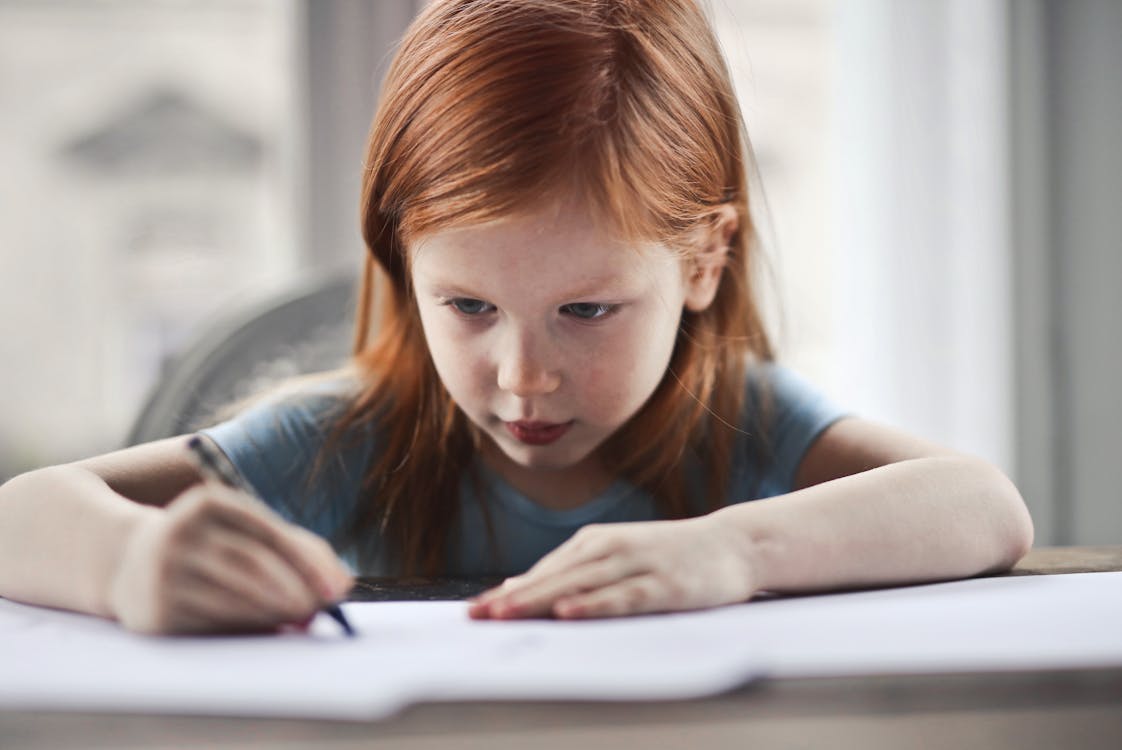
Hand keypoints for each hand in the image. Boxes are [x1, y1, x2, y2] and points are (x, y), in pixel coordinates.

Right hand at [107, 483, 352, 634]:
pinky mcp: (156, 612)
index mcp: (208, 502)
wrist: (128, 562)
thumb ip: (298, 549)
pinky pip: (215, 624)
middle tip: (321, 610)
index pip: (267, 532)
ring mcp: (163, 573)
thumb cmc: (210, 545)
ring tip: (302, 619)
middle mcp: (180, 532)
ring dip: (277, 613)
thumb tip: (342, 585)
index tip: (337, 589)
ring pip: (235, 597)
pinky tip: (269, 629)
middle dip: (295, 591)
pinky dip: (249, 630)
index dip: (307, 562)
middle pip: (252, 565)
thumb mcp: (245, 531)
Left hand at [467, 515, 757, 619]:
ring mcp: (636, 564)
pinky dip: (592, 605)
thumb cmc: (670, 555)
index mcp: (594, 542)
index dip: (507, 592)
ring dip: (540, 601)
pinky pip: (621, 597)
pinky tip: (568, 613)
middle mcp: (609, 548)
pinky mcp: (662, 584)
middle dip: (513, 598)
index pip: (542, 572)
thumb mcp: (616, 556)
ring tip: (505, 615)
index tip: (474, 611)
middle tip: (476, 616)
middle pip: (553, 578)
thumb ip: (573, 573)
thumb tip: (519, 587)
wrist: (733, 544)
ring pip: (579, 586)